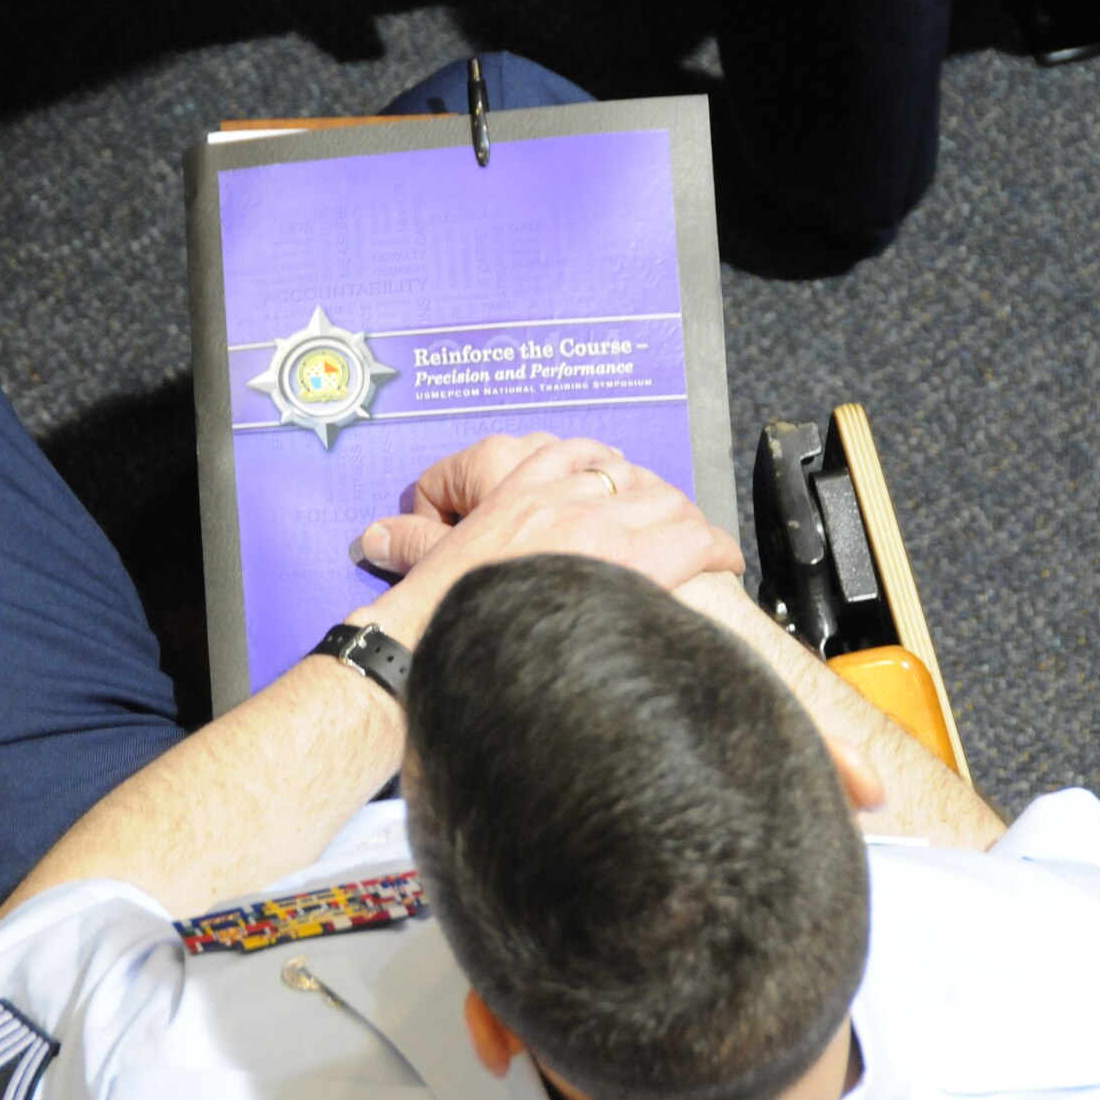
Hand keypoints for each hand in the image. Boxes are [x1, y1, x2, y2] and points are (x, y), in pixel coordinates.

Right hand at [348, 435, 742, 643]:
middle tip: (666, 531)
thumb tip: (377, 537)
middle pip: (629, 477)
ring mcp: (594, 525)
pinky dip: (711, 546)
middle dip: (653, 500)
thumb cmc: (429, 614)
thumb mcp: (423, 562)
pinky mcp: (621, 563)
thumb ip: (414, 542)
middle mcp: (559, 497)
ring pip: (663, 501)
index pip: (577, 455)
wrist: (429, 644)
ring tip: (699, 548)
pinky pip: (687, 539)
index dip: (609, 474)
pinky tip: (722, 562)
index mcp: (514, 487)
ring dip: (684, 522)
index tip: (621, 492)